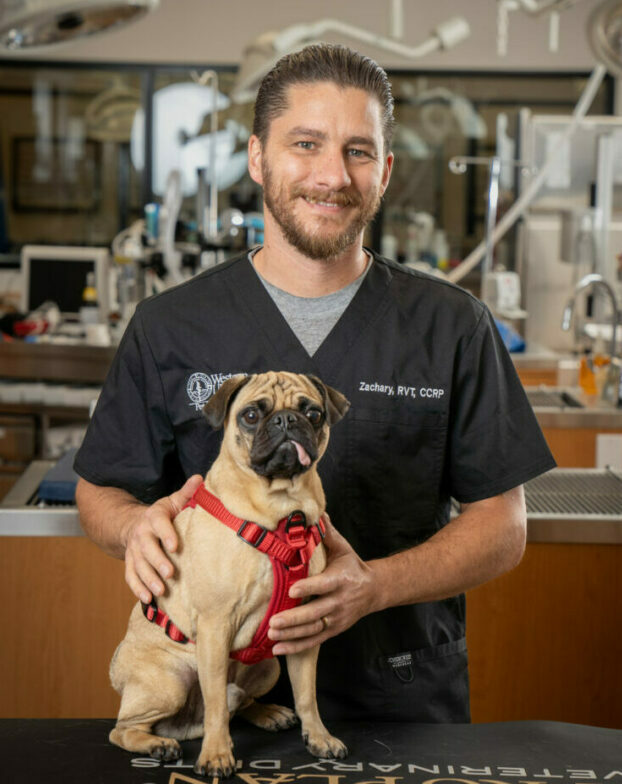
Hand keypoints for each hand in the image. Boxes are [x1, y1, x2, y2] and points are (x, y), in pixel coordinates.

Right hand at [122, 474, 202, 602]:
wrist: (135, 524)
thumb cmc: (163, 515)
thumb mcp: (173, 502)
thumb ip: (187, 493)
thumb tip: (201, 479)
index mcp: (154, 516)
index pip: (159, 523)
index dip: (166, 534)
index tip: (175, 546)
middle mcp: (141, 533)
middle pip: (147, 548)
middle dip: (157, 561)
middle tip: (170, 573)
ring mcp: (134, 550)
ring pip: (138, 565)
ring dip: (148, 579)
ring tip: (161, 591)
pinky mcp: (130, 563)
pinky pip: (130, 576)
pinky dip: (138, 588)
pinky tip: (148, 599)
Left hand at [268, 516, 377, 654]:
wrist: (374, 591)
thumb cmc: (352, 567)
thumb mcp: (343, 549)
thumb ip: (328, 534)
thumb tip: (316, 512)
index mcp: (341, 579)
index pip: (324, 585)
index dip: (309, 587)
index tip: (292, 588)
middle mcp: (340, 601)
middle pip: (316, 612)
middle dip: (294, 618)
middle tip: (274, 621)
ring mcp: (337, 618)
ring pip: (313, 629)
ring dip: (292, 635)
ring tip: (272, 635)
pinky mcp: (333, 630)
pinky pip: (314, 641)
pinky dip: (296, 646)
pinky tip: (278, 649)